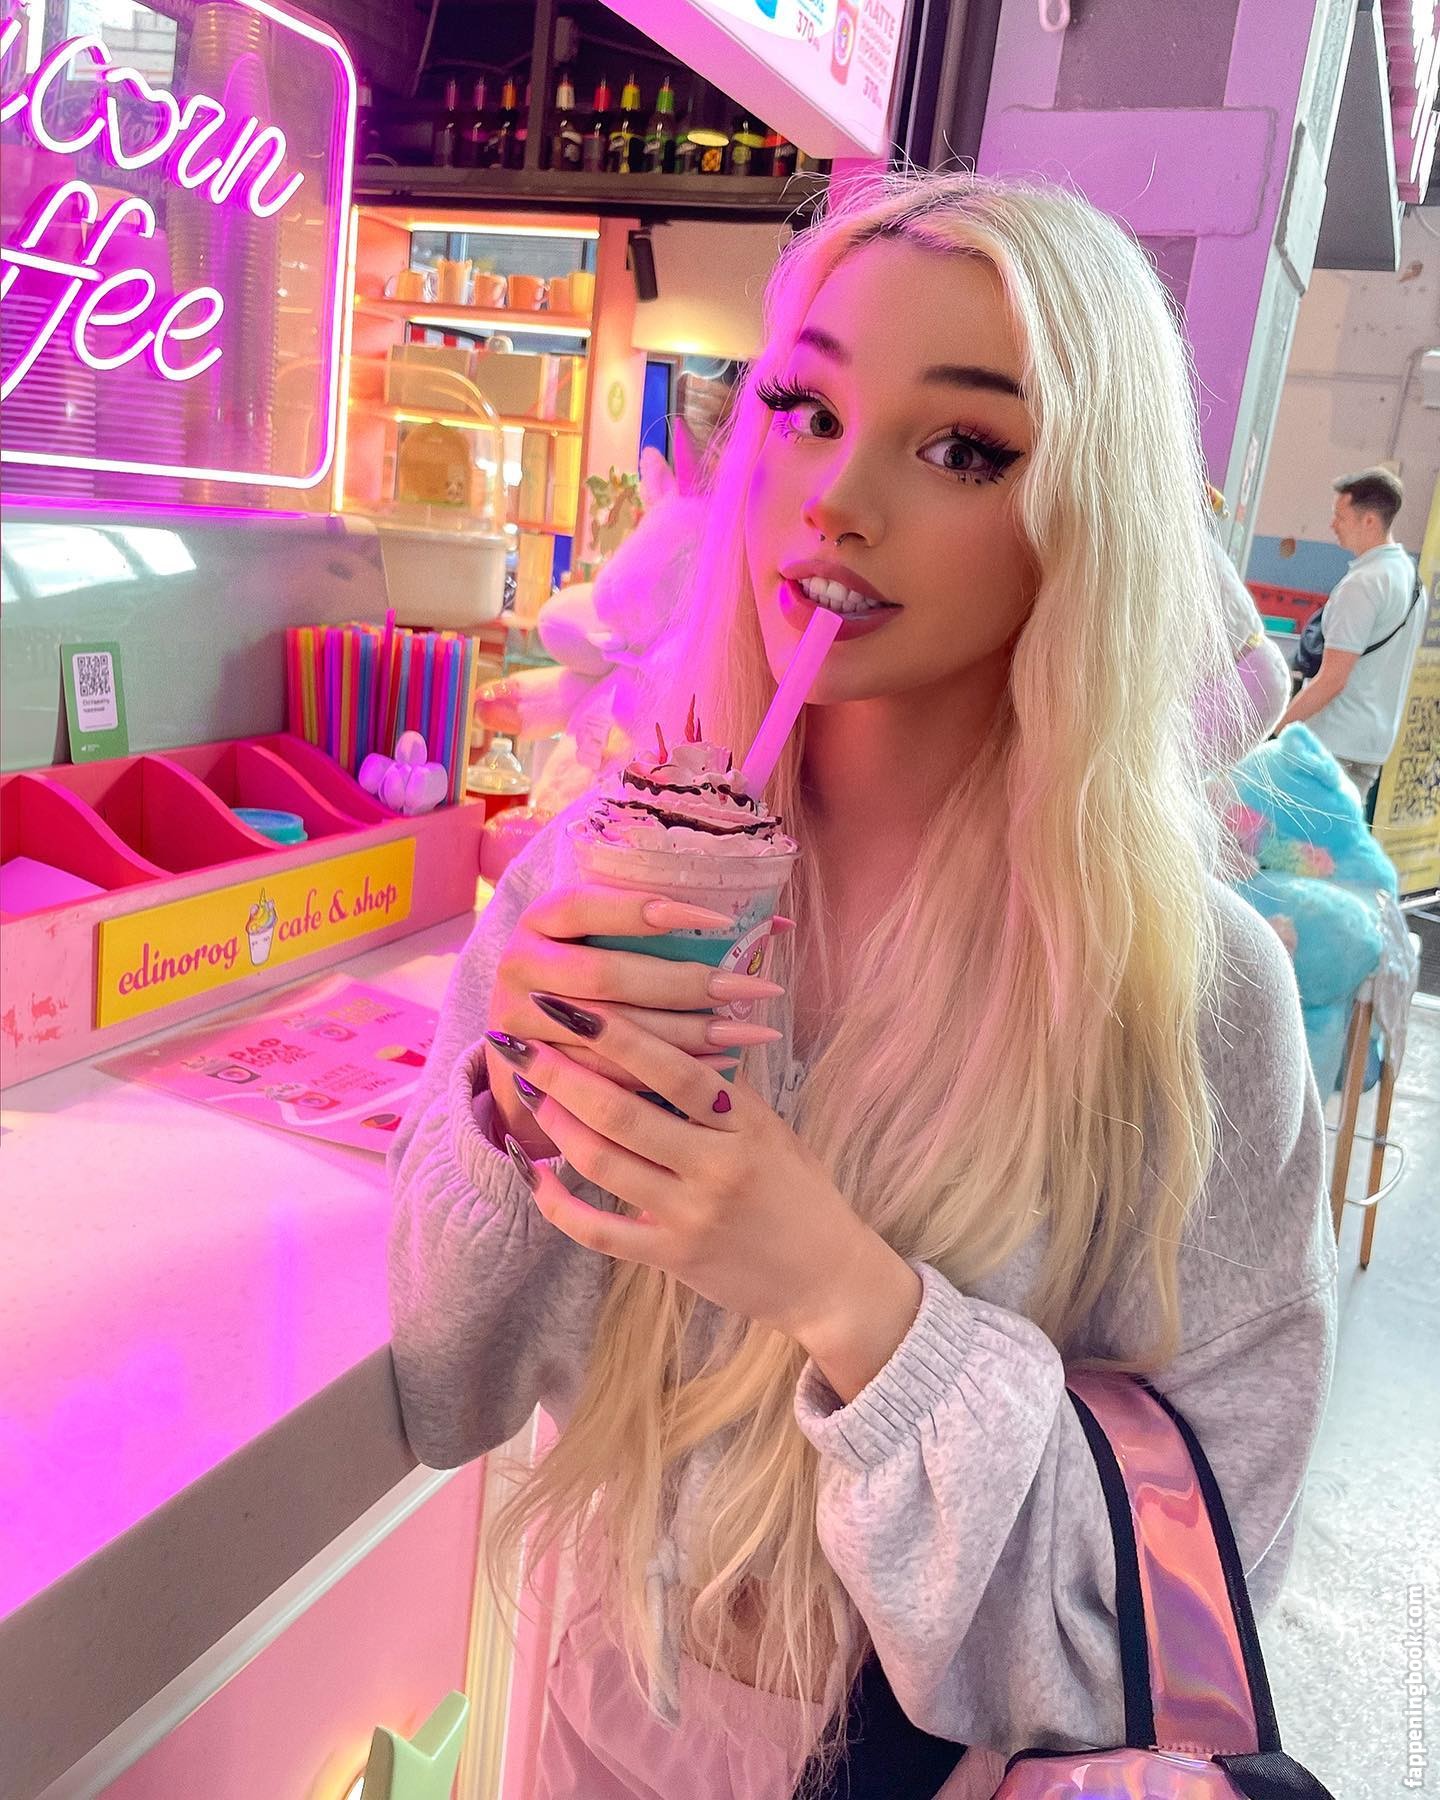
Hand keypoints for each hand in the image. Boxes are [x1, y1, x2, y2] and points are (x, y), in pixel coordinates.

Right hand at [486, 883, 786, 1158]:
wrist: (523, 1038)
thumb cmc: (588, 972)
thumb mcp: (608, 938)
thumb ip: (675, 925)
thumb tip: (778, 923)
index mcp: (541, 918)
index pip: (590, 905)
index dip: (648, 912)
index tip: (719, 921)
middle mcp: (521, 963)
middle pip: (608, 976)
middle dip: (687, 984)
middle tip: (754, 988)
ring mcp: (520, 1020)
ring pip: (613, 1031)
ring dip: (689, 1033)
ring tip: (752, 1031)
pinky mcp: (535, 1070)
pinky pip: (611, 1074)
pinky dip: (668, 1069)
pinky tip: (722, 1064)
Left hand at [488, 1000, 921, 1398]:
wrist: (827, 1278)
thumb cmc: (797, 1192)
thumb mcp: (771, 1130)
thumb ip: (719, 1094)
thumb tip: (656, 1036)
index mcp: (746, 1124)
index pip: (675, 1069)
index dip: (619, 1035)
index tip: (574, 1005)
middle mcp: (718, 1167)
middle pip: (623, 1112)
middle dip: (564, 1073)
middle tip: (523, 1042)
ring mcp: (692, 1215)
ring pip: (603, 1162)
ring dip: (556, 1123)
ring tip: (528, 1091)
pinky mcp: (671, 1258)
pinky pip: (597, 1230)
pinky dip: (555, 1199)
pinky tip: (531, 1170)